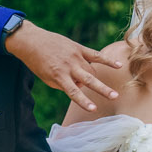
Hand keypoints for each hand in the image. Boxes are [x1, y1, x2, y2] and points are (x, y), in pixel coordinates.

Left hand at [6, 21, 123, 111]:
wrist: (32, 41)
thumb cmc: (38, 63)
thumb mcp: (47, 78)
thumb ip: (64, 85)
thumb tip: (81, 87)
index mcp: (59, 76)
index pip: (74, 92)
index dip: (84, 101)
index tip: (93, 109)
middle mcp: (69, 66)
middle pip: (89, 80)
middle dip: (102, 89)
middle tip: (114, 96)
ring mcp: (75, 56)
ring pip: (91, 70)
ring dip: (93, 79)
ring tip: (95, 85)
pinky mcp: (78, 48)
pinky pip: (95, 55)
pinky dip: (107, 61)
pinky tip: (119, 66)